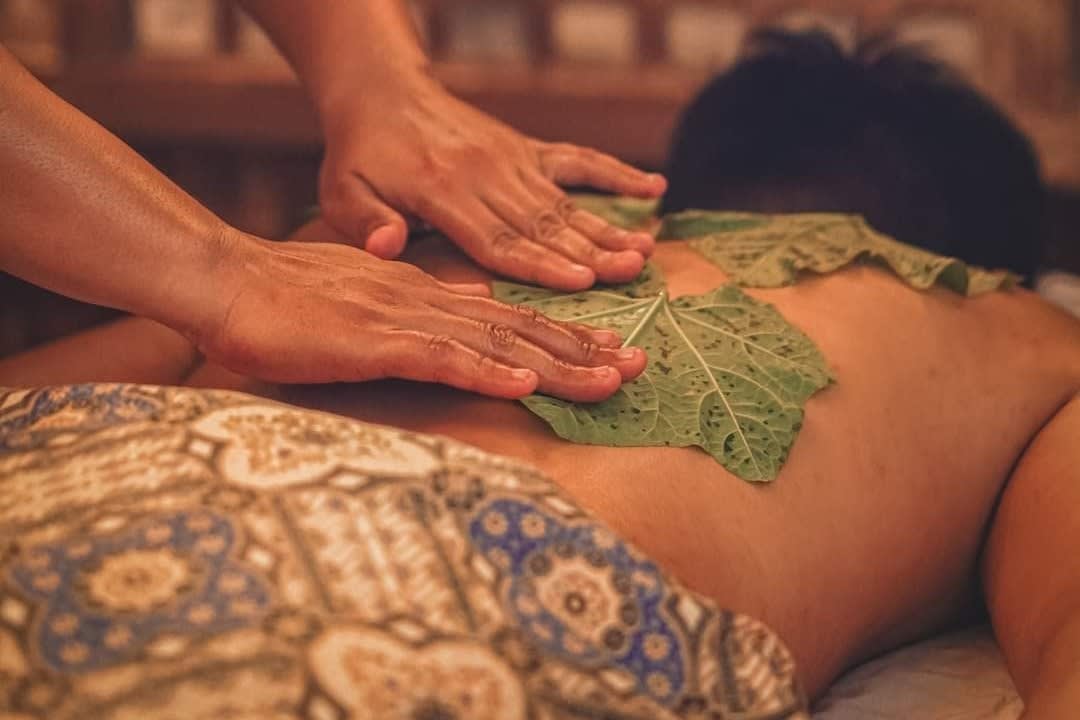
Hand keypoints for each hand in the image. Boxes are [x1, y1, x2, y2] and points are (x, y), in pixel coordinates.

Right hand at [193, 235, 646, 399]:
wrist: (231, 284)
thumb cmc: (289, 300)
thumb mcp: (367, 301)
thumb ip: (417, 309)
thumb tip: (466, 314)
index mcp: (427, 295)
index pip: (508, 318)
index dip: (563, 337)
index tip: (611, 352)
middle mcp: (429, 302)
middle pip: (520, 330)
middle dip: (584, 351)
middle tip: (640, 366)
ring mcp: (406, 321)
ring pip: (497, 345)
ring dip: (556, 364)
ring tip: (610, 380)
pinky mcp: (375, 343)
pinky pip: (442, 359)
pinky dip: (487, 373)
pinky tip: (525, 387)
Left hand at [318, 74, 665, 290]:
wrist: (384, 90)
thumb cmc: (361, 151)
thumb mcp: (343, 188)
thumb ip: (365, 220)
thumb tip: (388, 247)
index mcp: (442, 191)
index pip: (498, 237)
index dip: (540, 263)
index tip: (581, 281)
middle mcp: (486, 174)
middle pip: (544, 223)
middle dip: (591, 250)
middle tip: (631, 272)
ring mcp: (512, 159)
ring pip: (565, 201)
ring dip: (608, 227)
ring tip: (646, 250)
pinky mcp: (526, 149)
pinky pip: (577, 161)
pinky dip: (615, 173)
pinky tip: (653, 189)